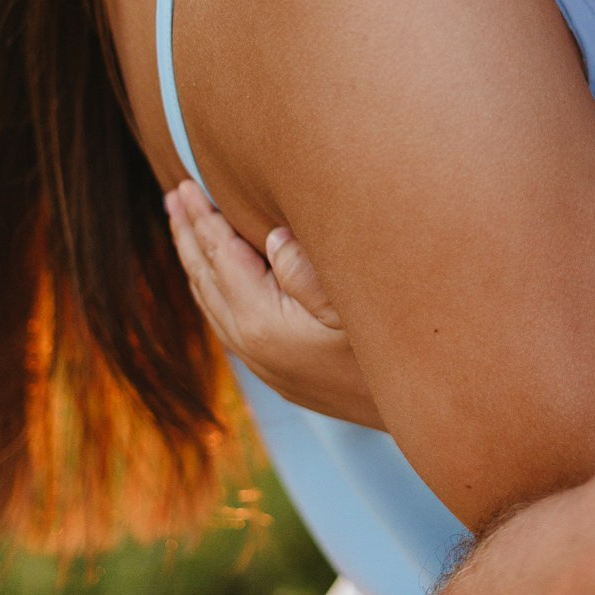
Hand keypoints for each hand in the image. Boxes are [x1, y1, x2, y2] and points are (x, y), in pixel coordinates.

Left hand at [165, 181, 383, 428]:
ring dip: (198, 263)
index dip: (202, 218)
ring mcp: (264, 365)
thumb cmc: (392, 348)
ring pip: (213, 304)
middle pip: (206, 279)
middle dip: (188, 235)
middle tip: (173, 197)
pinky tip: (223, 282)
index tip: (185, 185)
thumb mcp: (353, 301)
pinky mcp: (281, 376)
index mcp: (262, 321)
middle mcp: (252, 346)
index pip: (220, 257)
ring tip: (187, 231)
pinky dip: (215, 292)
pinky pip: (229, 323)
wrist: (421, 410)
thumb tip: (273, 237)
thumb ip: (306, 268)